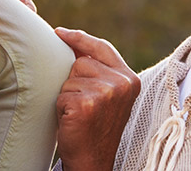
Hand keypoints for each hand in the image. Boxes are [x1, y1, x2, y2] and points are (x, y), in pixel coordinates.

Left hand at [54, 27, 140, 170]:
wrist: (92, 160)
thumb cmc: (95, 126)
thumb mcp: (107, 94)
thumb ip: (100, 70)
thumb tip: (71, 39)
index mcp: (130, 79)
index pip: (102, 47)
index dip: (79, 38)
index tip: (60, 33)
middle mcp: (122, 84)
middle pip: (81, 62)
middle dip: (74, 80)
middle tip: (83, 104)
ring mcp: (106, 93)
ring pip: (69, 77)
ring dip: (67, 94)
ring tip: (79, 113)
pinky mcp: (87, 104)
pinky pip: (61, 93)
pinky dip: (61, 106)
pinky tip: (73, 120)